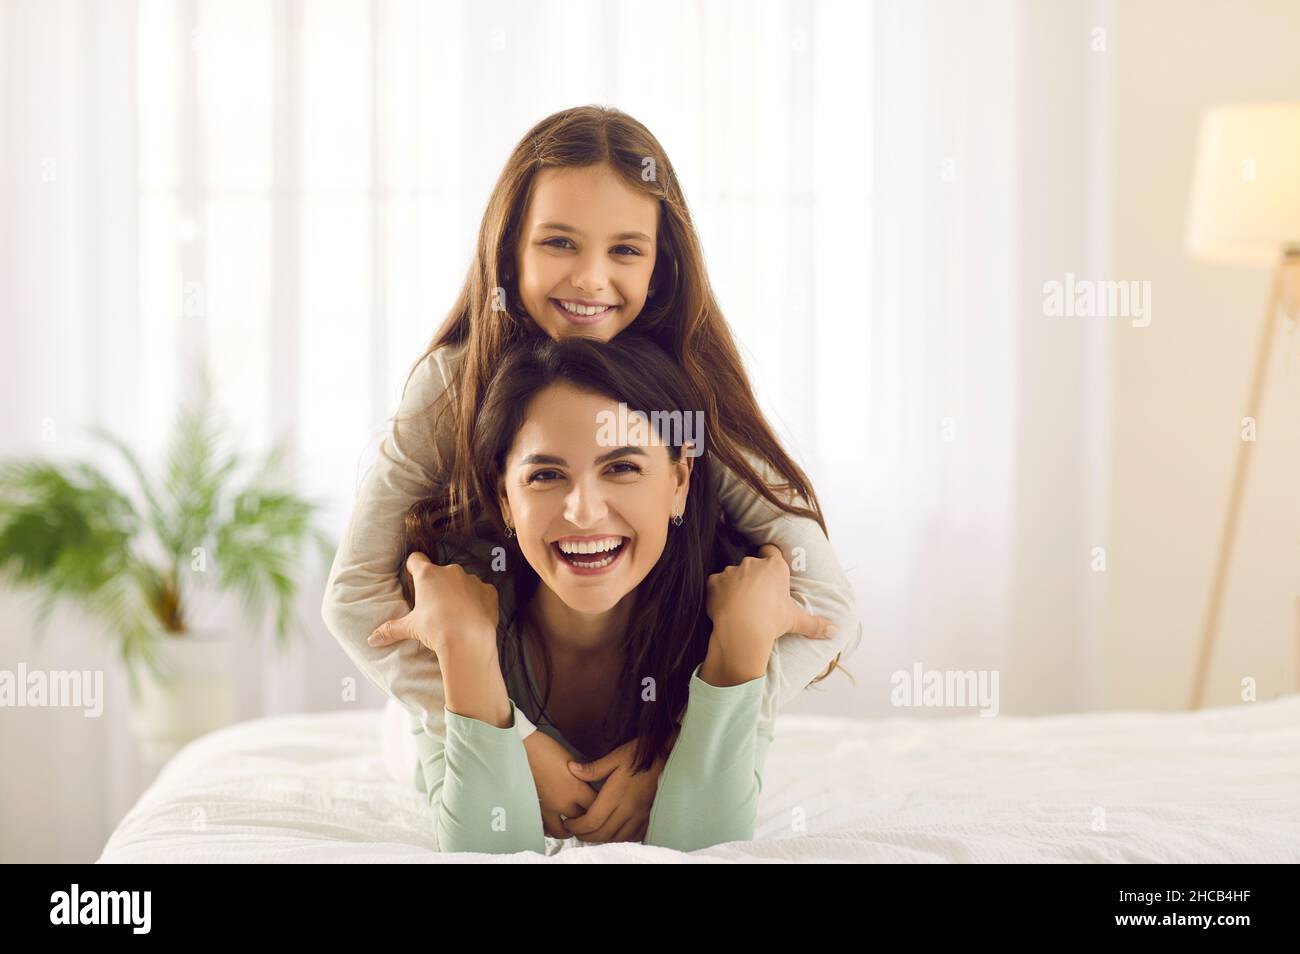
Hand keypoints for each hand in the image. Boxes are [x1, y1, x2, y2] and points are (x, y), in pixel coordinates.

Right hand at [366, 552, 498, 657]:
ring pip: (462, 581)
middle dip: (437, 585)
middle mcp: (450, 571)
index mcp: (428, 575)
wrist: (469, 641)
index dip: (413, 568)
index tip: (413, 579)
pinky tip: (473, 616)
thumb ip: (391, 629)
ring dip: (458, 592)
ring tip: (455, 614)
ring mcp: (472, 579)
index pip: (416, 559)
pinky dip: (478, 600)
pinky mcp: (489, 591)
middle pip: (440, 572)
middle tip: (434, 606)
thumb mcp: (411, 628)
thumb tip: (371, 639)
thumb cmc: (437, 630)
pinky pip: (481, 592)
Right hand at [523, 730, 598, 837]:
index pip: (596, 806)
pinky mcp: (536, 809)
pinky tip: (553, 825)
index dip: (601, 805)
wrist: (523, 748)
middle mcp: (564, 802)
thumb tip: (587, 789)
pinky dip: (550, 829)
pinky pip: (545, 828)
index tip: (601, 802)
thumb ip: (581, 779)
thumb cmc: (547, 749)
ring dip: (569, 829)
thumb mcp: (572, 761)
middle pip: (582, 820)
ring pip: (563, 831)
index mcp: (576, 788)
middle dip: (587, 818)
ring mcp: (548, 808)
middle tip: (589, 815)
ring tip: (572, 827)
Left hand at [560, 733, 675, 843]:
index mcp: (616, 795)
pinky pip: (632, 836)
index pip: (592, 821)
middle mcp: (627, 809)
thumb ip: (593, 768)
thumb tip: (571, 768)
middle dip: (585, 836)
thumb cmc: (637, 756)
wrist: (663, 757)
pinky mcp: (647, 817)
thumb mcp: (615, 756)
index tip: (569, 823)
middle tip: (576, 830)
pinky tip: (612, 831)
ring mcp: (639, 815)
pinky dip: (619, 838)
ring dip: (601, 839)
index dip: (577, 827)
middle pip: (602, 834)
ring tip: (591, 832)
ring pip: (616, 838)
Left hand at [706, 543, 835, 660]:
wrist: (742, 630)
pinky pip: (716, 584)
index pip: (771, 552)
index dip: (770, 560)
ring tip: (739, 606)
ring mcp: (732, 570)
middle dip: (753, 577)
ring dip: (735, 585)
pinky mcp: (715, 581)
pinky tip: (723, 607)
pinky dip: (718, 593)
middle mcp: (753, 563)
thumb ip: (815, 624)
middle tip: (756, 598)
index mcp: (775, 568)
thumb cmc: (771, 621)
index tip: (770, 573)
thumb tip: (833, 631)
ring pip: (733, 574)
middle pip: (752, 564)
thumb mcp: (796, 621)